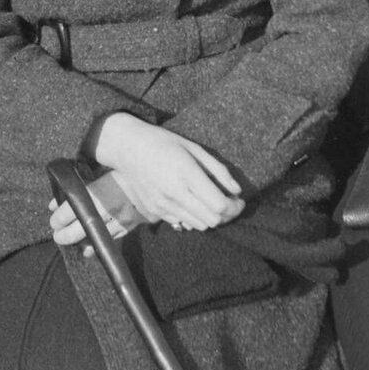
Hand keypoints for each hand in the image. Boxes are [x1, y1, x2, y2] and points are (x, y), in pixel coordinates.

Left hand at [50, 169, 141, 250]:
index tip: (53, 218)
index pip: (75, 206)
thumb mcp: (107, 165)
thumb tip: (60, 192)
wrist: (166, 171)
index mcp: (103, 188)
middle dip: (67, 234)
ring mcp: (126, 217)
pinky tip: (90, 250)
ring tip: (69, 242)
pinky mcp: (137, 222)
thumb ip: (83, 176)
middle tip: (57, 235)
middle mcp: (113, 206)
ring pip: (99, 235)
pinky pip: (115, 238)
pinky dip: (101, 245)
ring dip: (82, 241)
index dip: (61, 215)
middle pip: (84, 225)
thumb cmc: (132, 164)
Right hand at [89, 115, 245, 232]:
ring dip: (211, 218)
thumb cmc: (165, 143)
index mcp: (187, 174)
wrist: (129, 149)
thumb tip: (237, 190)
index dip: (235, 207)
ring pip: (199, 226)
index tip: (239, 200)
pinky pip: (182, 223)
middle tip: (231, 204)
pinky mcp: (154, 212)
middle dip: (227, 215)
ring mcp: (163, 205)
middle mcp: (174, 194)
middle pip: (212, 220)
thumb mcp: (195, 149)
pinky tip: (194, 203)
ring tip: (213, 203)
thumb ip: (218, 170)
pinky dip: (194, 218)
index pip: (218, 205)